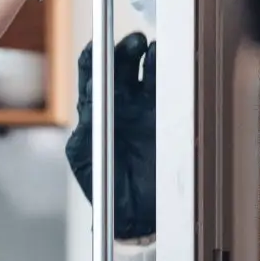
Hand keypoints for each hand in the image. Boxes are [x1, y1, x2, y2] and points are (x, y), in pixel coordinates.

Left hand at [66, 32, 155, 240]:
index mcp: (96, 109)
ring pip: (149, 71)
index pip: (94, 72)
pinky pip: (171, 91)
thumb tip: (89, 108)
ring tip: (154, 51)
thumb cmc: (107, 188)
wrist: (137, 216)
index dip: (97, 55)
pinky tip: (173, 66)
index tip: (101, 47)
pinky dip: (172, 75)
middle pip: (123, 64)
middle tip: (135, 44)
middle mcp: (122, 103)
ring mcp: (147, 108)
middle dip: (127, 49)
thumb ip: (86, 130)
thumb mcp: (85, 158)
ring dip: (151, 56)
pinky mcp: (169, 118)